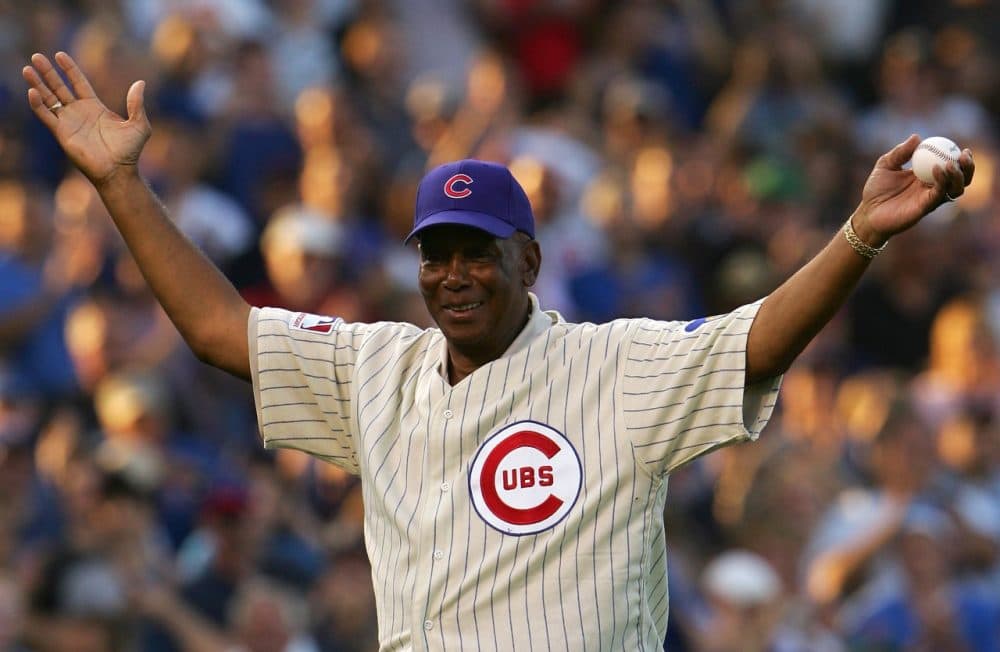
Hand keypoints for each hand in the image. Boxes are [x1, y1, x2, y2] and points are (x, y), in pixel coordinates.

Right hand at [22, 52, 150, 186]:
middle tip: (36, 56)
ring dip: (37, 84)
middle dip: (48, 72)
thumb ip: (136, 103)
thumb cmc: (130, 151)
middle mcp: (79, 112)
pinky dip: (38, 104)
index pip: (78, 82)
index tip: (59, 55)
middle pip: (59, 87)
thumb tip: (140, 83)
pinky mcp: (62, 133)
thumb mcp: (139, 124)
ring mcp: (69, 122)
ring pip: (49, 99)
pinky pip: (46, 116)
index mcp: (94, 107)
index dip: (69, 69)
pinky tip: (33, 91)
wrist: (119, 171)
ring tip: (27, 69)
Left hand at [854, 134, 974, 242]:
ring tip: (950, 163)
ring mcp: (930, 198)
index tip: (961, 148)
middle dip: (967, 167)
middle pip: (961, 179)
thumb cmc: (876, 189)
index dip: (960, 158)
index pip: (951, 167)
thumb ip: (900, 152)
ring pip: (955, 188)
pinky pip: (939, 194)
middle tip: (963, 155)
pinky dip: (942, 181)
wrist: (868, 212)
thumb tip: (917, 137)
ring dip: (958, 175)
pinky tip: (936, 169)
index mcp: (927, 175)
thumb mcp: (886, 164)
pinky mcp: (925, 207)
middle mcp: (933, 187)